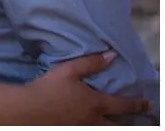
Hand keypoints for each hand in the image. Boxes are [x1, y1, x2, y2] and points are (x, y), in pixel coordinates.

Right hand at [25, 51, 152, 123]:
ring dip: (112, 125)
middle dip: (128, 122)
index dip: (137, 104)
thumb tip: (112, 56)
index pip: (123, 105)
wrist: (29, 110)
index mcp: (96, 104)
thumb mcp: (68, 71)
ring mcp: (83, 128)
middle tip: (134, 119)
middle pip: (117, 125)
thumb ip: (91, 63)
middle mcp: (94, 120)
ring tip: (113, 121)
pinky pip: (88, 129)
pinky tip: (89, 121)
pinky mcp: (72, 130)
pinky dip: (95, 125)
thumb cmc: (49, 88)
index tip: (148, 103)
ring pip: (104, 128)